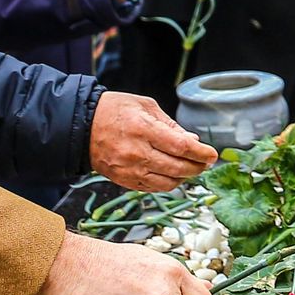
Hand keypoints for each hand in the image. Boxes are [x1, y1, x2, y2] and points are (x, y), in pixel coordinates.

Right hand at [89, 92, 217, 190]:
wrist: (82, 127)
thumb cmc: (115, 110)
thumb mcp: (145, 106)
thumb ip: (171, 124)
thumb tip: (193, 140)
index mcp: (144, 130)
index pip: (181, 146)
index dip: (201, 153)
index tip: (212, 155)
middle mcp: (137, 153)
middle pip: (177, 168)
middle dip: (197, 167)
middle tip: (206, 163)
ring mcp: (130, 170)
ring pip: (167, 183)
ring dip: (184, 178)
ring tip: (191, 169)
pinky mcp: (124, 181)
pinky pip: (153, 188)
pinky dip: (167, 184)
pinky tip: (173, 175)